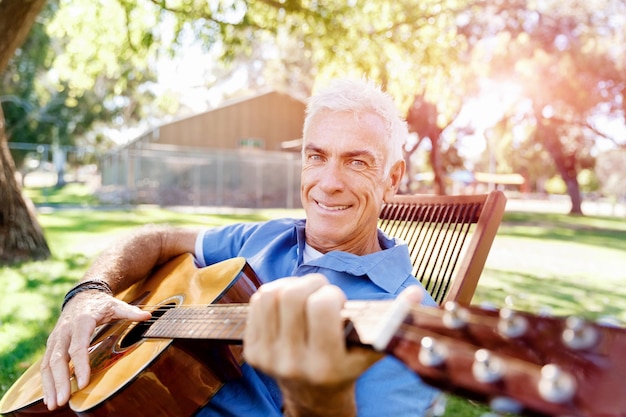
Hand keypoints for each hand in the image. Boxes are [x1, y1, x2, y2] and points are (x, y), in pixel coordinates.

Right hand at [40, 291, 150, 409]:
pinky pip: (45, 365)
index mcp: (82, 322)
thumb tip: (148, 315)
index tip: (83, 383)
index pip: (78, 347)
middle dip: (60, 381)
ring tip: (55, 404)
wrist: (82, 295)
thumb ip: (131, 312)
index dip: (81, 365)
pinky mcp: (52, 345)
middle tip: (63, 401)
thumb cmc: (101, 304)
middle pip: (58, 359)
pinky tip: (50, 397)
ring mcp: (56, 338)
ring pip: (48, 364)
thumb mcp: (116, 305)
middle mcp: (65, 331)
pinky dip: (46, 382)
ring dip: (50, 385)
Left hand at [244, 275, 424, 416]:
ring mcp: (268, 358)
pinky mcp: (252, 351)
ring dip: (290, 285)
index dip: (333, 294)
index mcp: (326, 363)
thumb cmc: (347, 365)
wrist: (314, 396)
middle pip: (293, 295)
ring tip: (304, 295)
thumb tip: (416, 292)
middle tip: (321, 292)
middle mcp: (293, 362)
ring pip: (270, 295)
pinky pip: (257, 303)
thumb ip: (394, 319)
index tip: (338, 303)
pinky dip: (273, 293)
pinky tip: (288, 303)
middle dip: (311, 284)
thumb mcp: (371, 348)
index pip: (323, 306)